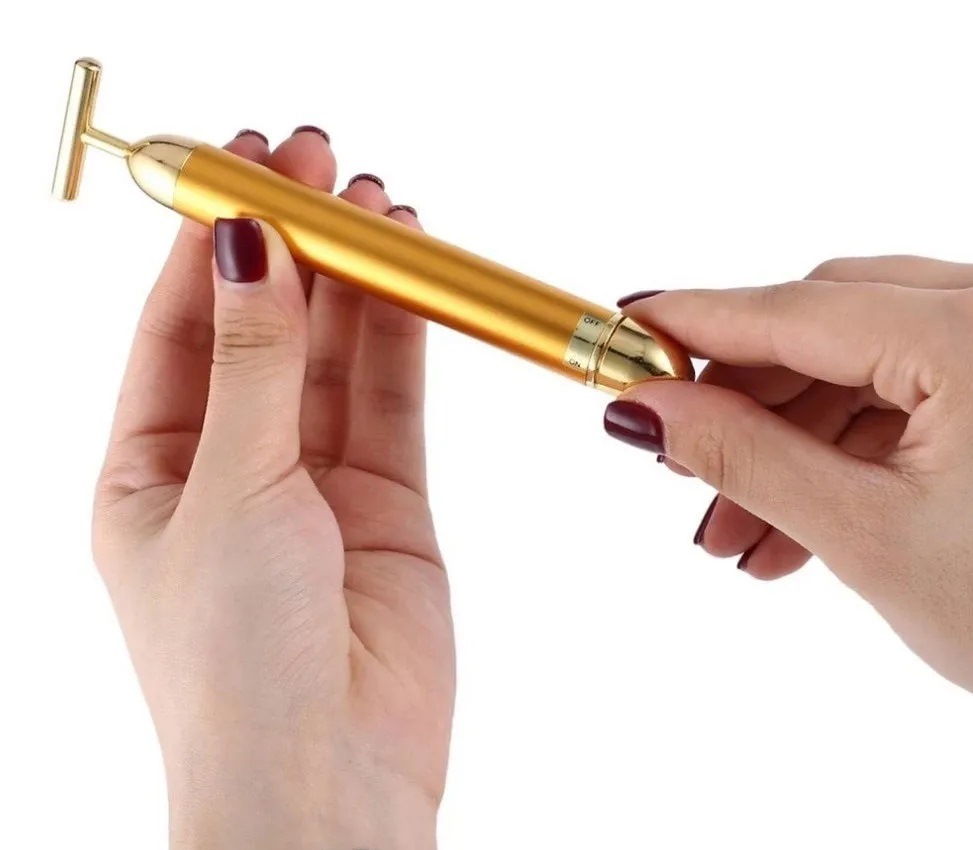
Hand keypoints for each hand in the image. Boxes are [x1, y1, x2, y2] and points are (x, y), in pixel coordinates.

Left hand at [93, 128, 453, 849]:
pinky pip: (391, 401)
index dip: (216, 241)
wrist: (328, 787)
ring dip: (355, 282)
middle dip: (293, 245)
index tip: (250, 167)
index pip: (179, 326)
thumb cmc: (235, 667)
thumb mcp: (226, 492)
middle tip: (321, 163)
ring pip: (334, 357)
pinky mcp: (388, 504)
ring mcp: (314, 485)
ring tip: (377, 204)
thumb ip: (252, 367)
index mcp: (148, 471)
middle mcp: (231, 469)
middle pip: (263, 328)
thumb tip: (251, 247)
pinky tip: (409, 277)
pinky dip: (401, 337)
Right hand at [604, 256, 972, 691]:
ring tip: (731, 534)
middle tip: (676, 459)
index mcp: (971, 337)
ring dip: (781, 445)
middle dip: (737, 403)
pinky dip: (834, 456)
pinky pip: (895, 400)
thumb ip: (743, 457)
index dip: (693, 322)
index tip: (624, 330)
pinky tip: (790, 531)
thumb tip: (644, 412)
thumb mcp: (867, 534)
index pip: (792, 310)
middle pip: (818, 331)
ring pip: (852, 371)